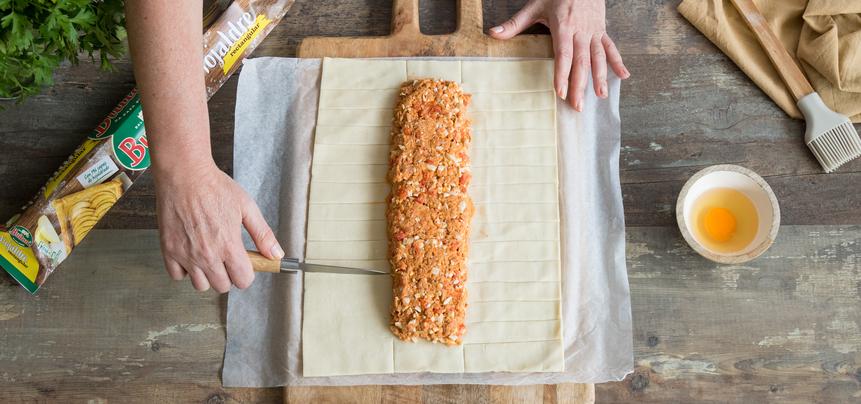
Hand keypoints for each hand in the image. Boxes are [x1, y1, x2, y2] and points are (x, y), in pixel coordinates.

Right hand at [153, 161, 283, 292]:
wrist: (184, 175)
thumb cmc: (215, 187)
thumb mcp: (247, 207)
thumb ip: (262, 234)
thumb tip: (276, 254)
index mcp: (229, 245)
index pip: (243, 280)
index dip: (246, 274)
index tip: (243, 263)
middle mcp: (207, 255)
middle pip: (222, 286)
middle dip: (228, 275)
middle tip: (226, 258)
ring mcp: (186, 254)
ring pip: (200, 285)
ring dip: (207, 275)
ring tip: (209, 256)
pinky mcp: (169, 250)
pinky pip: (178, 276)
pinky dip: (185, 270)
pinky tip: (191, 254)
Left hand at [490, 0, 629, 110]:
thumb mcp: (534, 5)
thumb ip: (515, 23)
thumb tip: (493, 34)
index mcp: (564, 26)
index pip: (563, 54)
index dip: (562, 74)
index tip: (561, 92)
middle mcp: (581, 31)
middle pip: (581, 61)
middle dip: (580, 85)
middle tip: (577, 106)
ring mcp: (593, 31)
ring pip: (598, 57)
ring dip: (600, 77)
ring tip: (601, 96)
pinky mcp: (601, 30)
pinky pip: (610, 47)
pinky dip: (618, 61)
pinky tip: (623, 76)